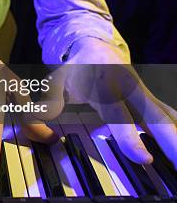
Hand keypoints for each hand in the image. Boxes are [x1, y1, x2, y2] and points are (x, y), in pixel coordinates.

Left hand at [63, 37, 176, 168]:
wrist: (92, 43)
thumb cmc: (75, 68)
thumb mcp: (57, 81)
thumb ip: (50, 100)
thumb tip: (40, 117)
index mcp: (104, 83)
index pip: (119, 115)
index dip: (130, 138)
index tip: (145, 159)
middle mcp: (129, 86)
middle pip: (154, 116)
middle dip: (171, 140)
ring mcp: (143, 91)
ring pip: (165, 115)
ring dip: (176, 137)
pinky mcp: (150, 97)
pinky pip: (167, 113)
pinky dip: (176, 126)